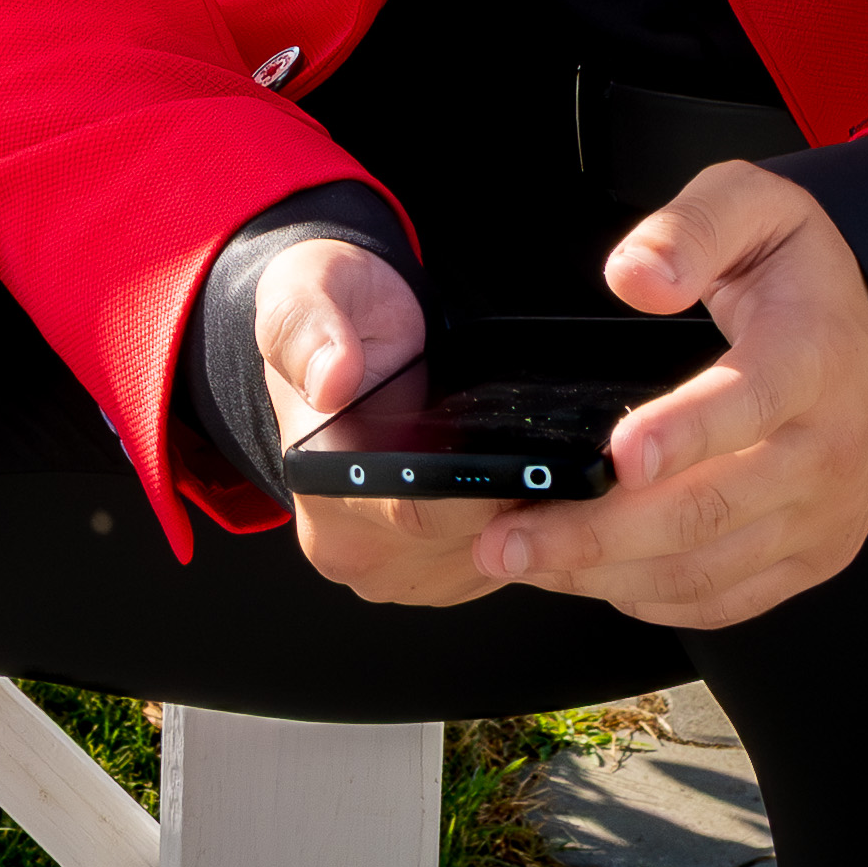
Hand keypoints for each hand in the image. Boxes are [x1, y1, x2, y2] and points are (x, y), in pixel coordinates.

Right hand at [259, 240, 509, 605]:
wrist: (347, 338)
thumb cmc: (331, 312)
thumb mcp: (307, 290)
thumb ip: (310, 327)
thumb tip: (332, 380)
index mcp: (318, 482)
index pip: (416, 511)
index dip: (483, 487)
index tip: (533, 453)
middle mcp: (347, 544)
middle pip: (466, 544)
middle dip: (522, 500)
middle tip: (560, 443)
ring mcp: (392, 571)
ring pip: (494, 561)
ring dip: (532, 517)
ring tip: (544, 453)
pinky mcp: (433, 577)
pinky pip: (500, 565)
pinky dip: (527, 528)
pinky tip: (532, 478)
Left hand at [478, 160, 867, 632]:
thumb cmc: (799, 274)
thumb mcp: (754, 207)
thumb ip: (691, 229)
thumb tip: (635, 277)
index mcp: (815, 357)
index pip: (750, 403)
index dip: (683, 433)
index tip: (616, 456)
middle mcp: (828, 448)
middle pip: (710, 508)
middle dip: (598, 533)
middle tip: (509, 539)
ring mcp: (822, 514)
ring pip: (707, 566)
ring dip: (606, 575)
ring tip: (524, 561)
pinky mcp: (810, 556)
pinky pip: (725, 598)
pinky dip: (650, 596)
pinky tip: (589, 578)